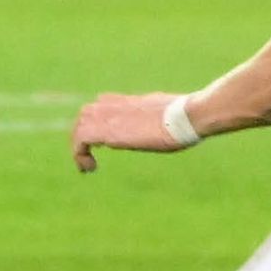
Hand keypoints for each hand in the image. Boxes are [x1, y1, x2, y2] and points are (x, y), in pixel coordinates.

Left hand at [70, 92, 188, 173]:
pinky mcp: (108, 132)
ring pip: (79, 125)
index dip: (100, 118)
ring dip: (79, 145)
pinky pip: (81, 141)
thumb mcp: (177, 113)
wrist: (188, 116)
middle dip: (84, 132)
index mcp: (134, 101)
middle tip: (92, 155)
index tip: (107, 139)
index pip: (104, 101)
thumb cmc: (191, 117)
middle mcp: (118, 106)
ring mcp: (111, 118)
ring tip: (88, 165)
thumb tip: (181, 120)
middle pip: (87, 113)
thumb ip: (166, 116)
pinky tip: (89, 168)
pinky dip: (79, 155)